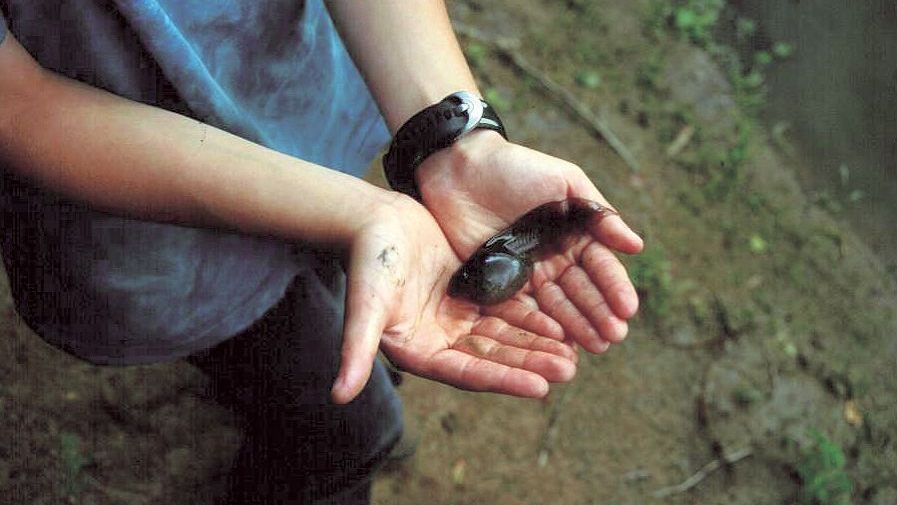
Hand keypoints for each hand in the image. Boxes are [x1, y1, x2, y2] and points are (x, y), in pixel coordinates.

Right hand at [332, 195, 577, 403]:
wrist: (372, 219)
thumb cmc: (367, 260)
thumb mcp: (365, 305)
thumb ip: (355, 350)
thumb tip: (337, 397)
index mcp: (418, 352)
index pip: (468, 372)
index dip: (504, 379)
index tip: (541, 387)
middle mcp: (440, 341)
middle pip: (494, 357)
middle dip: (530, 363)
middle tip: (570, 370)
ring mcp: (457, 319)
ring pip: (504, 336)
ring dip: (536, 345)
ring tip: (573, 353)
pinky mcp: (469, 295)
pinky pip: (506, 310)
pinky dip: (531, 318)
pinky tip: (560, 323)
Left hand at [416, 130, 643, 353]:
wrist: (460, 166)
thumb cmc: (516, 167)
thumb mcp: (564, 182)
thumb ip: (598, 215)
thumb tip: (637, 246)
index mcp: (574, 237)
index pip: (600, 268)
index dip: (614, 288)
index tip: (628, 310)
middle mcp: (553, 261)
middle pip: (580, 293)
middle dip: (599, 315)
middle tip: (613, 338)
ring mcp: (525, 275)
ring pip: (554, 307)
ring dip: (575, 328)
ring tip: (593, 348)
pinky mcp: (496, 284)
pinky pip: (519, 310)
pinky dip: (537, 327)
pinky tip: (554, 343)